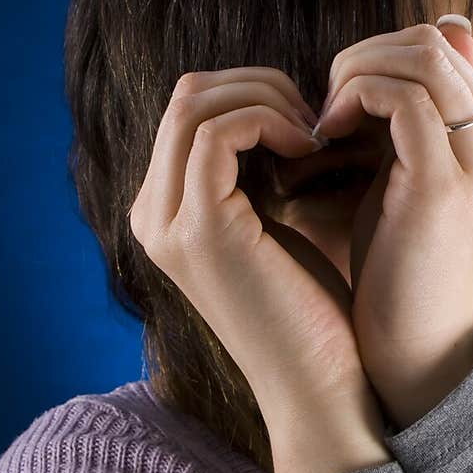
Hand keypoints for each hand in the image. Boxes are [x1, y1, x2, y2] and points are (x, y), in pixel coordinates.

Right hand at [128, 67, 381, 431]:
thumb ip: (260, 172)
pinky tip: (310, 146)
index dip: (254, 94)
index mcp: (167, 212)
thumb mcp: (278, 226)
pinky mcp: (199, 230)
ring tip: (316, 132)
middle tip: (317, 115)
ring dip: (268, 99)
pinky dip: (269, 121)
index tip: (311, 120)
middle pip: (187, 95)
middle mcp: (153, 215)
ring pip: (196, 103)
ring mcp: (168, 223)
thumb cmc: (314, 313)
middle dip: (260, 86)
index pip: (191, 109)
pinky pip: (218, 132)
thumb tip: (281, 106)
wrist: (320, 387)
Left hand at [314, 21, 472, 428]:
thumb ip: (397, 129)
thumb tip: (372, 74)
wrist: (420, 356)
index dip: (374, 63)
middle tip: (319, 110)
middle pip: (428, 41)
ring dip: (350, 77)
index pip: (437, 49)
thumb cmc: (399, 278)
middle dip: (359, 61)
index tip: (333, 107)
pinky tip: (320, 140)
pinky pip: (398, 96)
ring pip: (415, 56)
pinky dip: (348, 101)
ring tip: (319, 123)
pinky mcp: (446, 182)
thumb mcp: (400, 187)